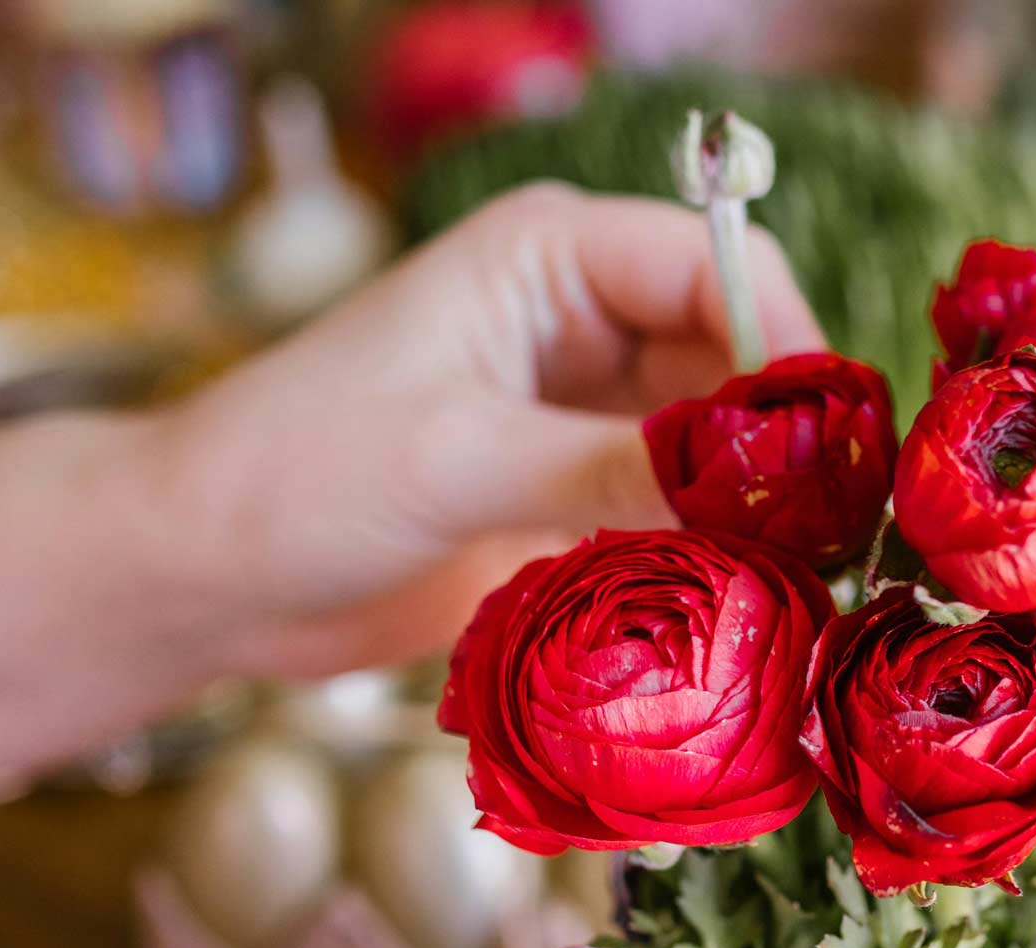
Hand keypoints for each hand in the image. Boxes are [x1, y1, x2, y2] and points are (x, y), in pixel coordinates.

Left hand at [169, 182, 823, 678]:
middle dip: (782, 440)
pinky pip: (681, 515)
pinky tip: (748, 600)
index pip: (720, 266)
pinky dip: (716, 554)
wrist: (206, 575)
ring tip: (800, 577)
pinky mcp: (580, 497)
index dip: (786, 347)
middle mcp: (585, 323)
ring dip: (754, 507)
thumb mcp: (456, 460)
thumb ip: (608, 466)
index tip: (824, 452)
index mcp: (553, 258)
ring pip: (720, 447)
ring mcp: (587, 415)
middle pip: (738, 360)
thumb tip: (756, 491)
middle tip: (829, 534)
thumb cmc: (293, 476)